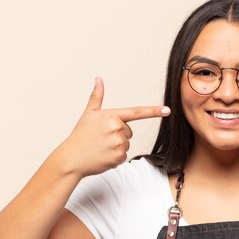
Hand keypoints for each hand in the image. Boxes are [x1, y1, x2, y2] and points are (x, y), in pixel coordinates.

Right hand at [55, 77, 170, 177]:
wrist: (71, 158)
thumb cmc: (80, 136)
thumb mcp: (88, 114)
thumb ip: (97, 97)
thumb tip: (98, 79)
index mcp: (111, 116)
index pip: (136, 112)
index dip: (153, 111)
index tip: (167, 110)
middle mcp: (116, 128)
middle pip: (129, 132)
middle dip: (118, 135)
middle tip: (101, 139)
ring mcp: (118, 143)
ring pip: (126, 144)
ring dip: (116, 147)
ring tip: (100, 148)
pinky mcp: (119, 157)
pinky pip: (123, 156)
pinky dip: (115, 158)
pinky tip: (102, 156)